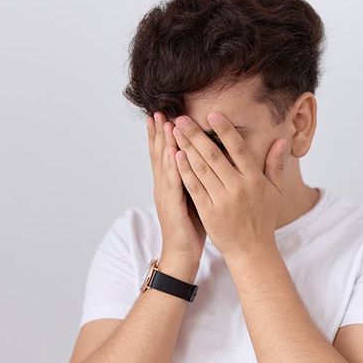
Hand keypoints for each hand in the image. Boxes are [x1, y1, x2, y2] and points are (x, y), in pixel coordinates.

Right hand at [146, 111, 205, 261]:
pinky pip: (172, 184)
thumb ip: (196, 175)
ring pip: (163, 164)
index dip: (162, 134)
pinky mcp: (172, 206)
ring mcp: (166, 195)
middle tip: (157, 110)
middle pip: (159, 153)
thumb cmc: (192, 224)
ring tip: (163, 123)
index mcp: (170, 182)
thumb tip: (205, 158)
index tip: (163, 113)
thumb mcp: (195, 195)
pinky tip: (173, 153)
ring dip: (163, 142)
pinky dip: (172, 167)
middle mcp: (164, 185)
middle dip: (158, 132)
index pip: (164, 153)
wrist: (183, 252)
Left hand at [171, 112, 289, 260]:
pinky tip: (176, 156)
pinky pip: (194, 187)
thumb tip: (281, 141)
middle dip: (196, 135)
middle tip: (182, 118)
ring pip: (201, 169)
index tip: (212, 114)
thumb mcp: (274, 191)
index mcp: (254, 180)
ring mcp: (222, 200)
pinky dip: (185, 171)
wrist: (251, 250)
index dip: (225, 130)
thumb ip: (275, 164)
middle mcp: (238, 188)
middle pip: (214, 155)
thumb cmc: (263, 219)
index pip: (238, 149)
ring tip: (175, 132)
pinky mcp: (209, 212)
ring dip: (186, 148)